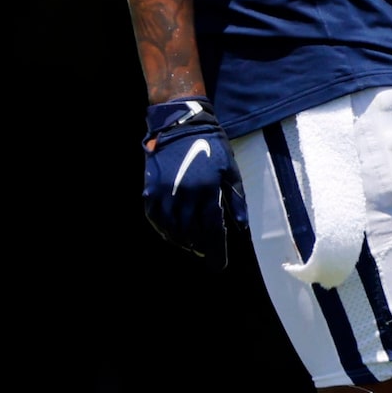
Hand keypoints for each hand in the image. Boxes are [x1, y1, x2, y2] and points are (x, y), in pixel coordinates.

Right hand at [143, 98, 246, 267]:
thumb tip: (241, 226)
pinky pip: (155, 218)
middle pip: (192, 234)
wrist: (180, 126)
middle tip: (207, 254)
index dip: (217, 251)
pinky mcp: (150, 190)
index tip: (220, 265)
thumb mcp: (230, 171)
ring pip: (172, 229)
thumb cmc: (211, 148)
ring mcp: (164, 193)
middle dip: (201, 248)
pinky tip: (172, 234)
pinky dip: (164, 230)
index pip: (212, 231)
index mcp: (208, 192)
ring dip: (183, 241)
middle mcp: (185, 196)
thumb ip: (236, 200)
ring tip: (192, 246)